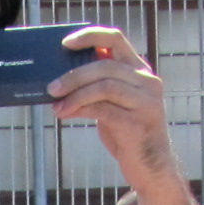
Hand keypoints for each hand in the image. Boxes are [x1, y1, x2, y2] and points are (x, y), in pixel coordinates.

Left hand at [50, 28, 179, 187]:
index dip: (90, 36)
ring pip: (104, 85)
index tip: (66, 43)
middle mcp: (147, 81)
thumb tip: (62, 80)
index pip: (116, 38)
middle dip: (74, 75)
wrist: (152, 168)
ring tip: (56, 104)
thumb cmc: (128, 135)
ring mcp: (145, 101)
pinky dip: (80, 109)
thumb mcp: (115, 105)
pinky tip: (65, 114)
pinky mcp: (137, 122)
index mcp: (140, 70)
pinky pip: (103, 109)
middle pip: (105, 65)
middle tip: (51, 87)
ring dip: (74, 94)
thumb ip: (99, 88)